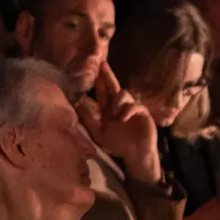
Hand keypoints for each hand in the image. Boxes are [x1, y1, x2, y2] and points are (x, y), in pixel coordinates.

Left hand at [81, 63, 160, 183]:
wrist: (136, 156)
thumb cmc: (118, 145)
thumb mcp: (98, 133)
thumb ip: (88, 119)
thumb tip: (76, 103)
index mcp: (108, 109)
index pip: (102, 91)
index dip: (98, 80)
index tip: (92, 67)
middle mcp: (119, 105)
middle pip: (113, 86)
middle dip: (107, 75)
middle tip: (102, 63)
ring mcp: (132, 108)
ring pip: (124, 94)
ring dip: (117, 101)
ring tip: (114, 115)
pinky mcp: (142, 113)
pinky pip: (135, 105)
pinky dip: (128, 110)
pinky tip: (122, 118)